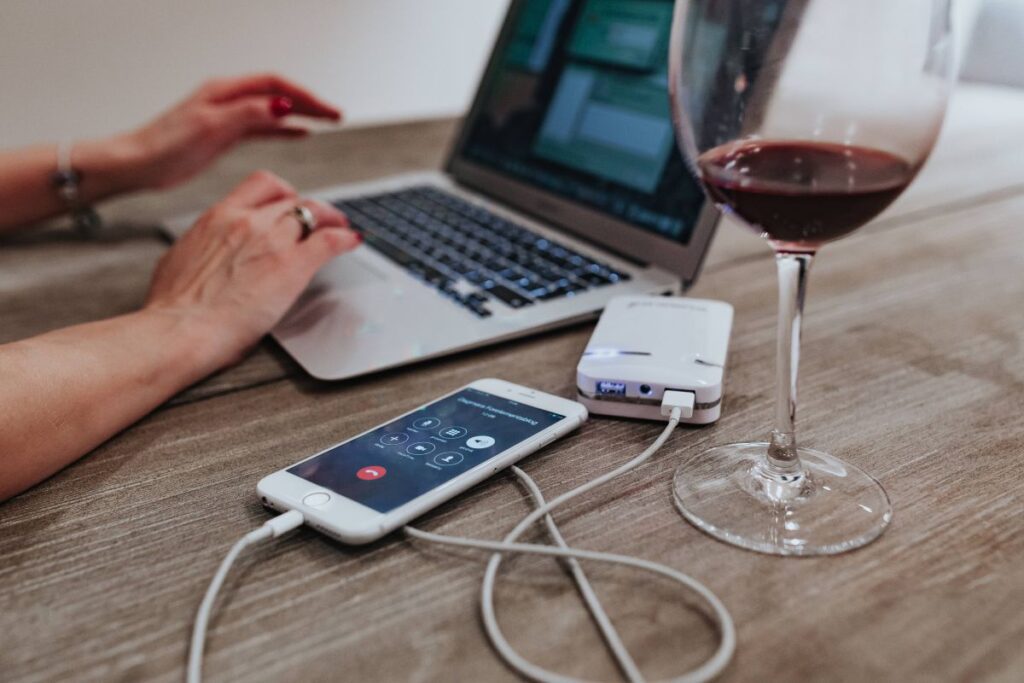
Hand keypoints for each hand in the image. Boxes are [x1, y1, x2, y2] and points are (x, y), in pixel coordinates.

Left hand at [125, 73, 341, 189]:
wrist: (138, 164)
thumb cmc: (164, 146)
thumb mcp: (210, 127)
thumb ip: (247, 114)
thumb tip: (282, 106)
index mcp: (224, 91)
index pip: (275, 85)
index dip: (305, 95)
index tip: (328, 110)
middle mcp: (228, 100)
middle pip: (279, 94)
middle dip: (310, 103)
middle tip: (336, 115)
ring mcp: (227, 117)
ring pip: (274, 110)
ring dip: (302, 115)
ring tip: (327, 122)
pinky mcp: (225, 135)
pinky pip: (263, 128)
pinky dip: (284, 130)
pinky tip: (300, 134)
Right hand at [144, 171, 360, 365]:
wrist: (180, 328)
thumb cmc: (174, 307)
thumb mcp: (181, 260)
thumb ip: (203, 249)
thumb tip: (205, 255)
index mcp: (218, 217)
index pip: (261, 186)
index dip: (282, 194)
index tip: (289, 205)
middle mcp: (247, 221)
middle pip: (291, 200)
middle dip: (307, 209)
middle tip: (320, 221)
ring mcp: (272, 241)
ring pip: (312, 213)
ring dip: (330, 219)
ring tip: (340, 228)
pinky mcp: (293, 265)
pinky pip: (330, 241)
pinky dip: (345, 238)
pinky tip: (352, 241)